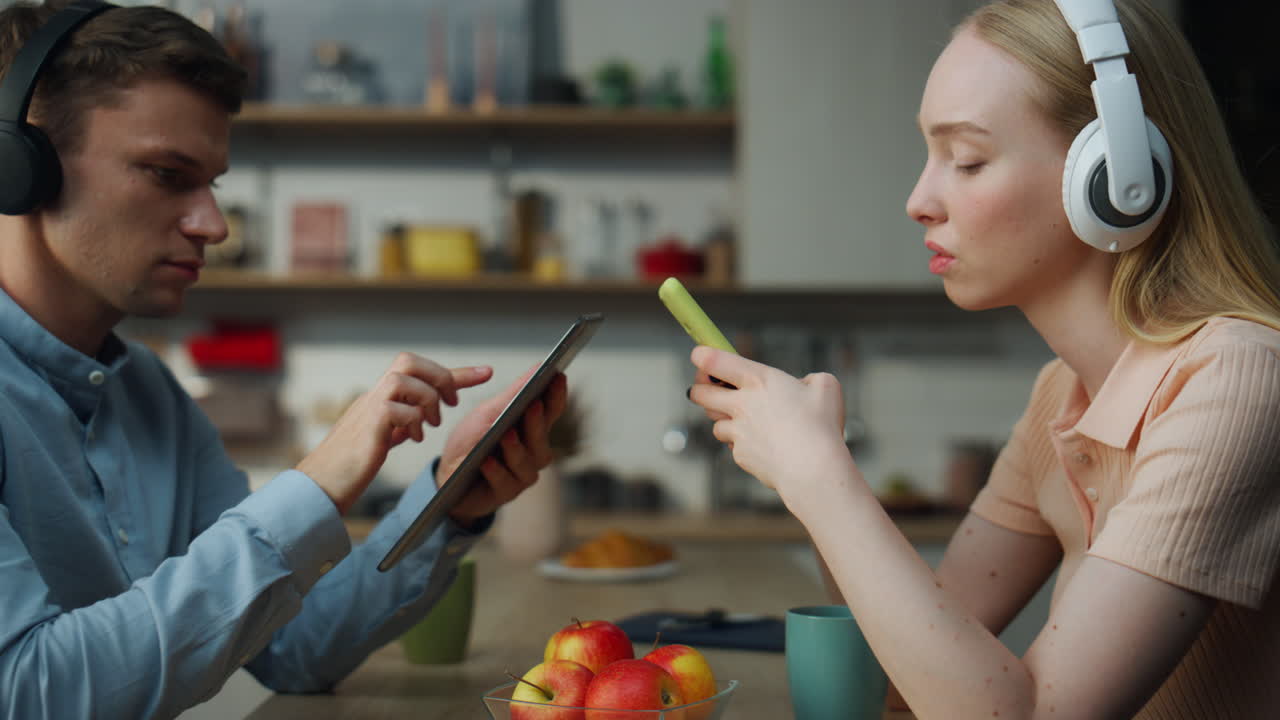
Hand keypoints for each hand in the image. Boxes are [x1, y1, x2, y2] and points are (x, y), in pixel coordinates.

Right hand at [297, 353, 493, 514]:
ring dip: (427, 399)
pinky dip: (413, 420)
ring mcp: (368, 409)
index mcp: (379, 399)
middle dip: (439, 376)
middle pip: (408, 361)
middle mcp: (372, 397)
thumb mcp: (381, 440)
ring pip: (404, 378)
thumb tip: (417, 421)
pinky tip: (413, 438)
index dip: (456, 372)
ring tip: (430, 425)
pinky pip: (398, 407)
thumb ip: (397, 426)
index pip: (418, 373)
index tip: (486, 372)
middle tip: (452, 402)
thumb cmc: (348, 469)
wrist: (319, 488)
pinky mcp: (368, 427)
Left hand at [436, 368, 568, 523]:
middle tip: (533, 404)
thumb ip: (513, 394)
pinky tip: (486, 462)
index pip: (551, 411)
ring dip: (516, 448)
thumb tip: (538, 367)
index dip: (557, 395)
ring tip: (506, 434)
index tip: (558, 376)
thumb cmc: (470, 444)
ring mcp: (521, 475)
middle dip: (537, 421)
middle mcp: (532, 454)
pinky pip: (504, 482)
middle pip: (541, 438)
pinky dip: (495, 471)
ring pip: (526, 462)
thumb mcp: (487, 414)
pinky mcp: (504, 493)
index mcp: (531, 430)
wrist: (447, 479)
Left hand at [687, 346, 850, 499]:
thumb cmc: (822, 425)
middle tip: (704, 388)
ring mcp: (738, 432)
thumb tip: (801, 386)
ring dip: (725, 420)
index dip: (702, 356)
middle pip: (700, 394)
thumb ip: (809, 380)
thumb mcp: (826, 386)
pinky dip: (743, 444)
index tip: (699, 355)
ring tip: (744, 420)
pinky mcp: (740, 455)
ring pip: (716, 423)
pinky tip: (764, 445)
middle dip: (699, 389)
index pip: (715, 361)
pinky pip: (733, 446)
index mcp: (759, 380)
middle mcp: (742, 404)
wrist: (813, 469)